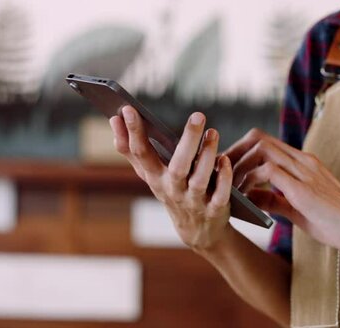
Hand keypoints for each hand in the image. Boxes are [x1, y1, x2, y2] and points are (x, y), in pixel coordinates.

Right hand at [110, 106, 233, 251]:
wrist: (197, 231)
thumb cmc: (172, 191)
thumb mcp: (150, 174)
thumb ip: (131, 149)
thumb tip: (114, 119)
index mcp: (155, 178)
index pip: (141, 154)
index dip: (133, 132)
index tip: (128, 108)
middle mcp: (173, 190)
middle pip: (178, 166)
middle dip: (187, 141)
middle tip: (198, 115)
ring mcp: (194, 201)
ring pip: (200, 179)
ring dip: (208, 156)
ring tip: (213, 132)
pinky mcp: (215, 209)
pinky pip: (220, 194)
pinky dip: (224, 177)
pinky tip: (225, 159)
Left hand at [224, 129, 339, 257]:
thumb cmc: (335, 222)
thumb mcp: (297, 208)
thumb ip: (274, 199)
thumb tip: (250, 197)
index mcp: (303, 162)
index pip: (264, 141)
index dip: (240, 152)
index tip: (227, 170)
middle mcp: (302, 160)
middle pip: (258, 138)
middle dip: (233, 153)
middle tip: (221, 175)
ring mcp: (304, 171)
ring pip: (261, 149)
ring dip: (239, 166)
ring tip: (230, 188)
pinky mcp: (303, 188)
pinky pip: (268, 171)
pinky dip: (250, 181)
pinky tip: (245, 198)